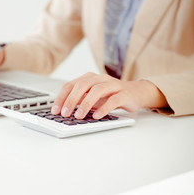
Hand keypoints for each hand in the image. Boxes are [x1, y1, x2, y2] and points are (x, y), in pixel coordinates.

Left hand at [51, 72, 167, 118]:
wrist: (137, 93)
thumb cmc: (111, 95)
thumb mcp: (92, 97)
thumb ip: (79, 100)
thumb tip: (63, 111)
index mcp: (89, 78)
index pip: (71, 85)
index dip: (61, 98)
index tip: (55, 110)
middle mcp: (100, 79)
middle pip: (82, 85)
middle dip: (71, 100)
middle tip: (65, 113)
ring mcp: (113, 85)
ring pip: (97, 90)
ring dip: (86, 104)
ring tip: (79, 116)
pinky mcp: (124, 94)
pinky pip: (113, 100)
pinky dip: (103, 108)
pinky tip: (96, 116)